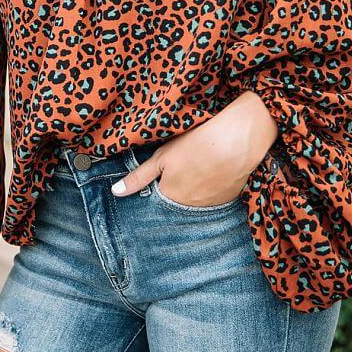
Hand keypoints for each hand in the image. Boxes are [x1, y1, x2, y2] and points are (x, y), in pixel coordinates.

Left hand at [111, 91, 277, 205]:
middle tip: (184, 165)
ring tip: (199, 164)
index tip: (164, 170)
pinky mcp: (229, 199)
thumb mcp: (161, 157)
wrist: (235, 142)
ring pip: (196, 199)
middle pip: (177, 200)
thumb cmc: (195, 145)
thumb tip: (115, 193)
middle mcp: (190, 208)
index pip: (157, 198)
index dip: (158, 183)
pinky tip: (214, 169)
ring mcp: (211, 206)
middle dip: (176, 187)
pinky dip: (211, 187)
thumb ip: (138, 177)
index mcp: (170, 197)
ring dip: (194, 188)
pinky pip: (214, 197)